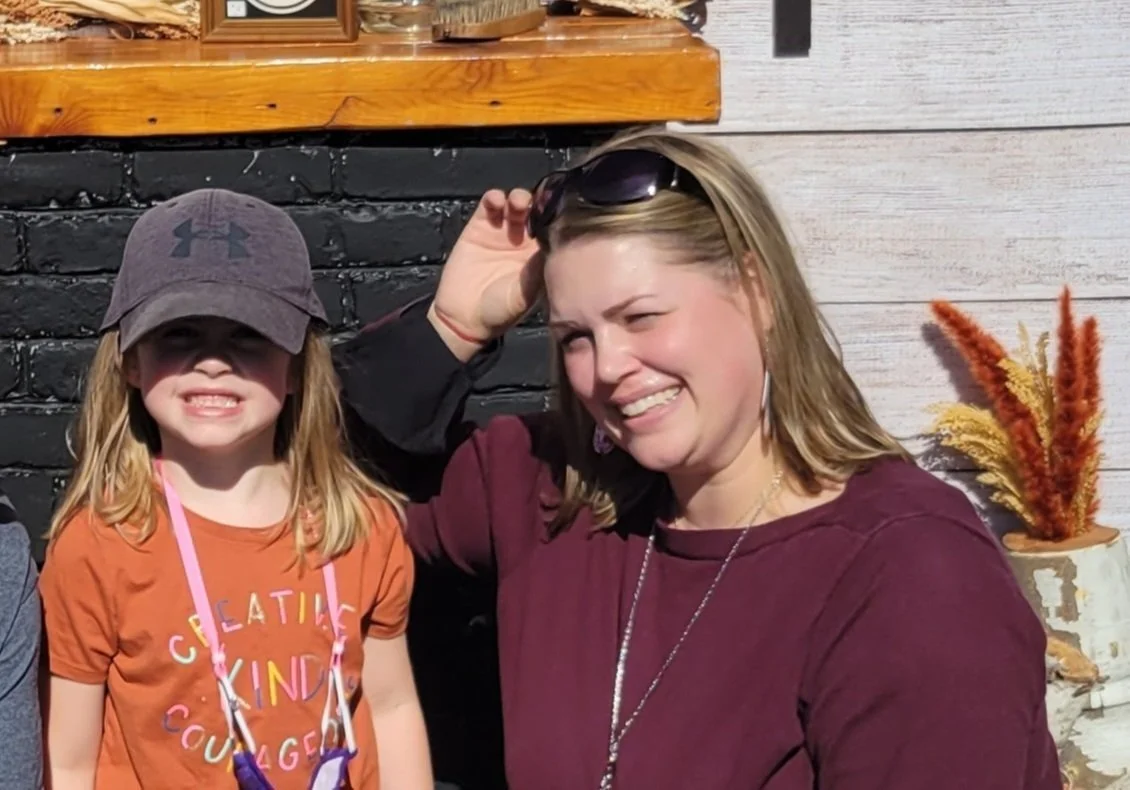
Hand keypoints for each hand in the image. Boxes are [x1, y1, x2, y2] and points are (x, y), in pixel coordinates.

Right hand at [428, 189, 542, 359]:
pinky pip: (489, 206)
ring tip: (517, 202)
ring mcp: (502, 232)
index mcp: (540, 257)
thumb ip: (536, 270)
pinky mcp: (479, 227)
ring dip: (519, 198)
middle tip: (539, 204)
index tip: (559, 211)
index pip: (553, 230)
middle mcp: (524, 242)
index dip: (556, 219)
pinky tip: (496, 200)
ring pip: (515, 205)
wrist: (464, 319)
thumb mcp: (524, 295)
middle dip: (539, 204)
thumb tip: (552, 245)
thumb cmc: (499, 312)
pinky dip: (494, 198)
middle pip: (536, 213)